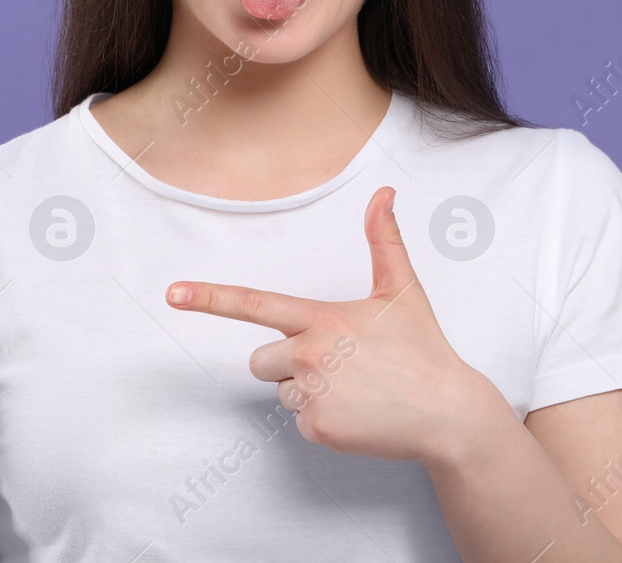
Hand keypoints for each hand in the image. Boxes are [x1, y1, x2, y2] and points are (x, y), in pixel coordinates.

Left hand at [166, 186, 503, 466]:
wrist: (448, 413)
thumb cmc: (423, 349)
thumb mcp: (402, 291)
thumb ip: (384, 240)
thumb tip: (384, 193)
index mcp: (321, 319)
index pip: (255, 305)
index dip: (210, 297)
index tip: (173, 293)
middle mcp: (310, 355)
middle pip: (260, 360)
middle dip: (287, 362)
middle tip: (339, 364)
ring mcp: (313, 395)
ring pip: (280, 391)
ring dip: (307, 390)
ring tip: (353, 388)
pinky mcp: (318, 428)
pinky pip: (298, 419)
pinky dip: (323, 418)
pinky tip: (357, 411)